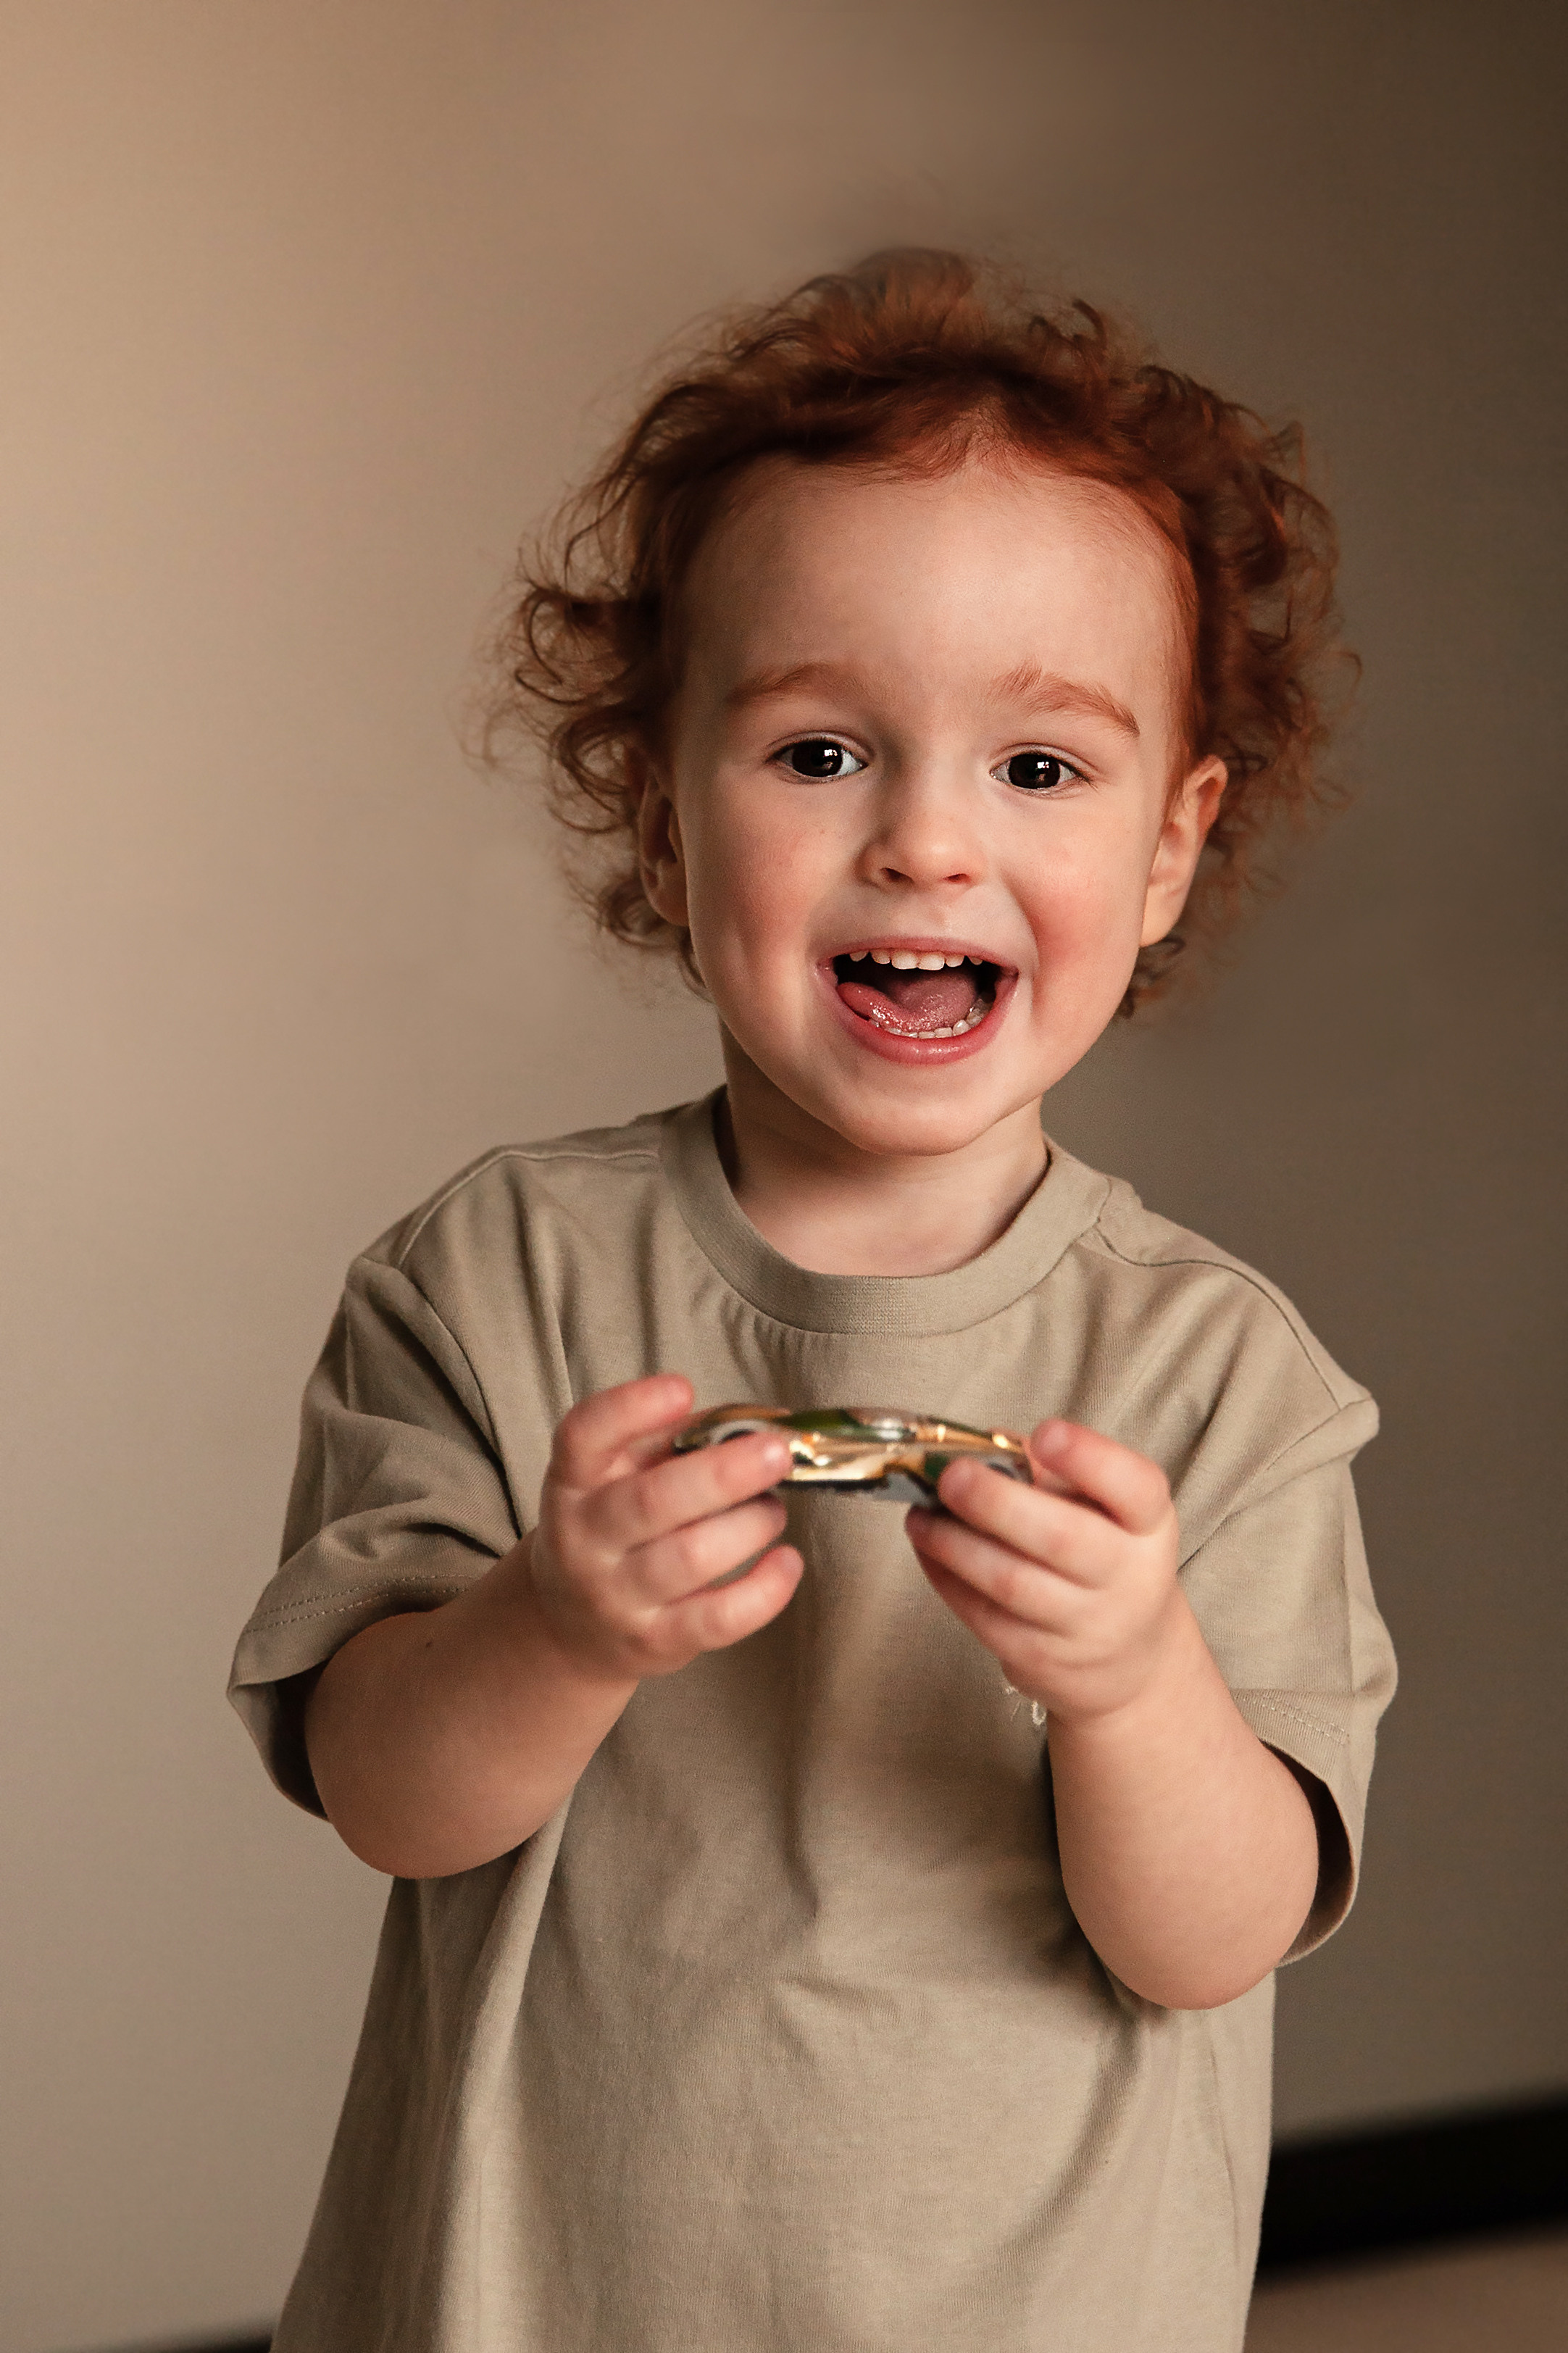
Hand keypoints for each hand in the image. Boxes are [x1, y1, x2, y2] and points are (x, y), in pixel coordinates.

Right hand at [526, 1374, 802, 1682]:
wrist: (570, 1627)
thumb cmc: (613, 1528)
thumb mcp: (618, 1475)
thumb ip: (672, 1441)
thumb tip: (758, 1422)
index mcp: (573, 1481)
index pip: (583, 1436)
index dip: (630, 1408)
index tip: (682, 1388)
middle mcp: (584, 1539)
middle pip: (651, 1501)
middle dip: (723, 1473)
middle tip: (777, 1452)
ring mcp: (616, 1595)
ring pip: (691, 1557)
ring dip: (750, 1524)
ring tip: (774, 1508)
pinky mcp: (654, 1641)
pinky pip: (717, 1620)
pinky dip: (764, 1591)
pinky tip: (787, 1562)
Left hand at [906, 1419, 1183, 1722]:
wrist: (1130, 1660)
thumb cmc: (1102, 1557)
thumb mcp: (1102, 1510)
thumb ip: (1050, 1472)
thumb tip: (979, 1445)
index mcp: (1148, 1522)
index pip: (1134, 1486)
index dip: (1090, 1457)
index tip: (1046, 1433)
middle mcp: (1128, 1576)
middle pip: (1061, 1538)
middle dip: (996, 1502)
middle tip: (950, 1475)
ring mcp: (1086, 1624)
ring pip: (1010, 1583)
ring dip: (953, 1543)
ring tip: (920, 1514)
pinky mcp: (1042, 1659)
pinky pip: (984, 1616)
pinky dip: (946, 1577)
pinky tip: (927, 1548)